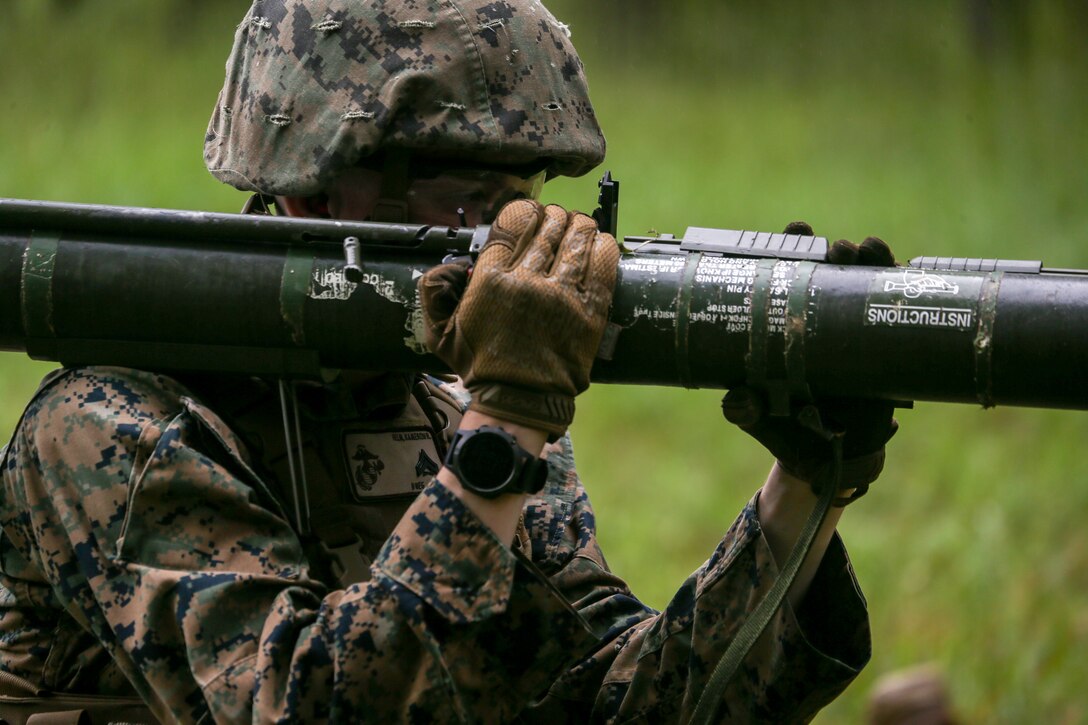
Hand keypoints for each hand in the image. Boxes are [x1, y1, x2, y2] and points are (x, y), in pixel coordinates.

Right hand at [419, 199, 619, 435]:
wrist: (519, 402)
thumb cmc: (482, 366)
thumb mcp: (440, 332)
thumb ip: (434, 289)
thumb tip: (454, 262)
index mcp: (489, 282)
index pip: (512, 222)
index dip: (523, 211)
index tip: (528, 215)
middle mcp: (526, 283)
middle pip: (548, 224)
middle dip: (552, 216)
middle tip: (555, 221)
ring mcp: (561, 296)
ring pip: (578, 236)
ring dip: (579, 225)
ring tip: (577, 227)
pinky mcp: (589, 311)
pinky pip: (602, 263)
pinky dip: (602, 246)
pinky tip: (597, 243)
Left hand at [724, 223, 899, 503]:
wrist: (823, 459)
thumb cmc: (783, 427)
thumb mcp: (756, 415)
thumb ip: (743, 407)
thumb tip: (738, 399)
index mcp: (786, 321)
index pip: (790, 271)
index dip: (793, 245)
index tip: (797, 230)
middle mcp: (821, 316)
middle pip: (832, 268)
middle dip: (837, 249)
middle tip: (837, 248)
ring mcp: (855, 328)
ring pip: (866, 280)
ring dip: (869, 257)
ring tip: (866, 249)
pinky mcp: (886, 347)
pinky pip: (896, 311)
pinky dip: (901, 287)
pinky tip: (903, 272)